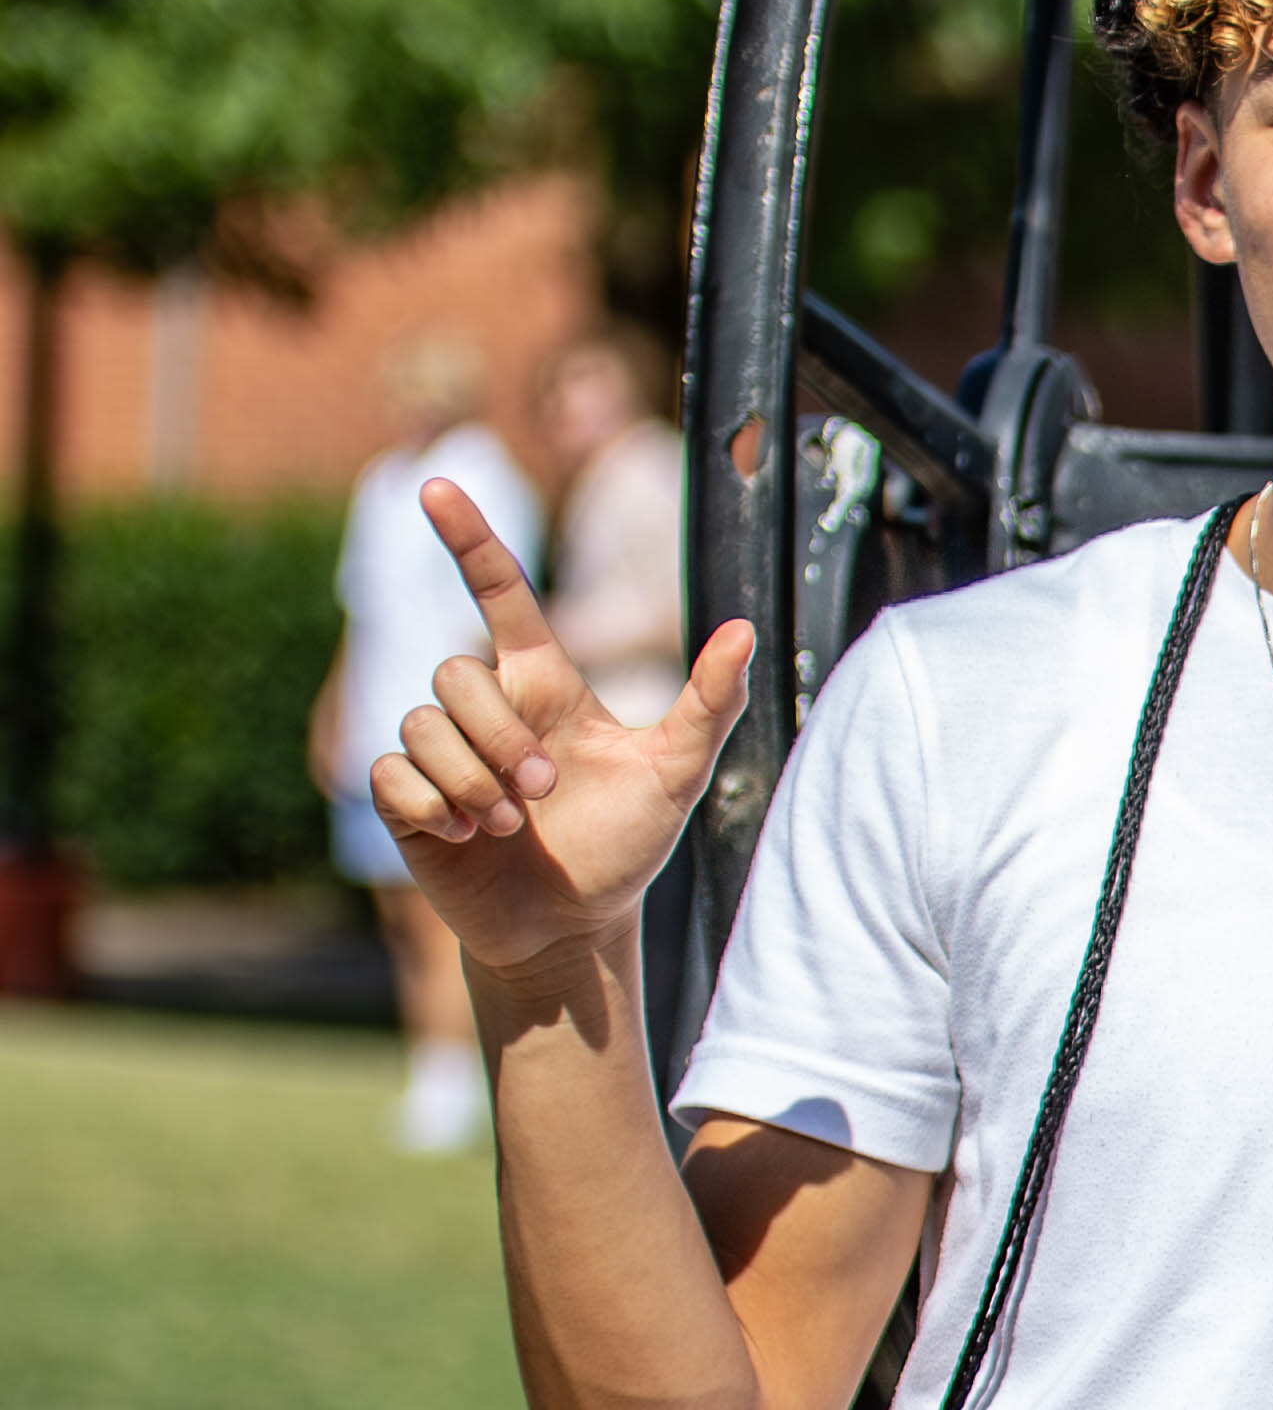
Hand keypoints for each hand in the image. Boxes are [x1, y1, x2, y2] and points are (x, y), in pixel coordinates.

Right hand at [368, 478, 754, 979]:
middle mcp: (486, 708)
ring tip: (511, 826)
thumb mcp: (679, 772)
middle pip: (453, 673)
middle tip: (543, 795)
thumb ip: (709, 703)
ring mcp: (441, 752)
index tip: (437, 484)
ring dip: (473, 781)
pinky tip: (466, 837)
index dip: (470, 539)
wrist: (575, 924)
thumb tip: (743, 630)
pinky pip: (391, 774)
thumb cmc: (626, 841)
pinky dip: (433, 806)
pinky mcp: (407, 800)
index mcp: (543, 684)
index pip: (499, 592)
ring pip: (422, 725)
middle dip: (500, 738)